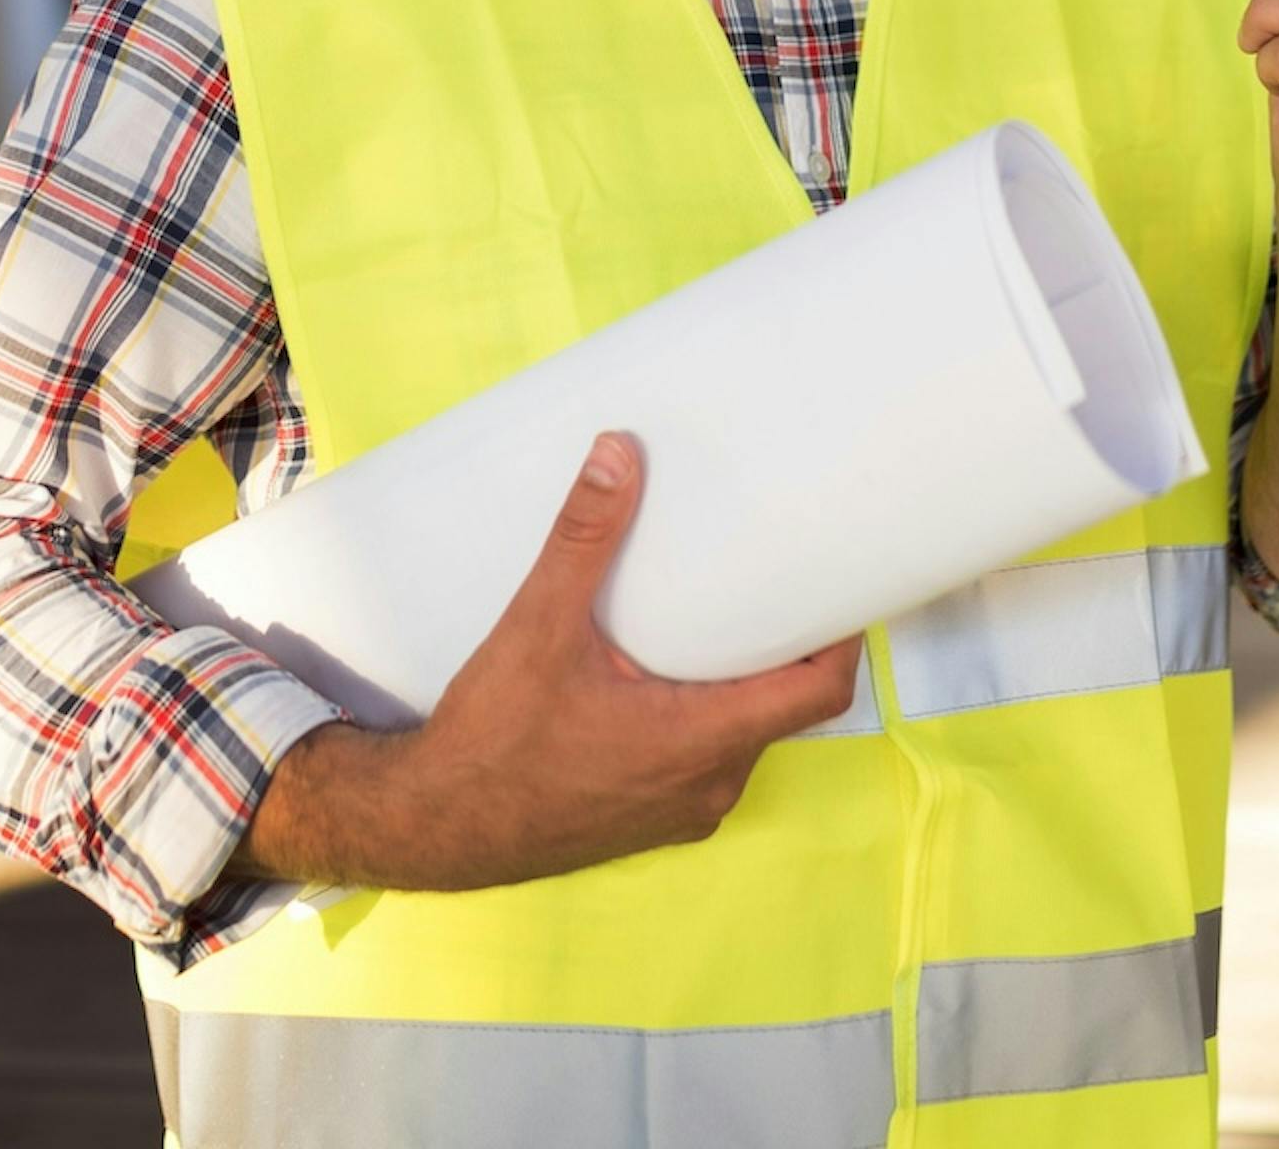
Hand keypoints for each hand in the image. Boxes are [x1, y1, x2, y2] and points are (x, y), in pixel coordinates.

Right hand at [232, 433, 860, 891]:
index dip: (844, 637)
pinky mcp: (652, 821)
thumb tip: (618, 454)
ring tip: (717, 620)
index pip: (820, 692)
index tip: (841, 583)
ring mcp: (682, 811)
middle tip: (772, 580)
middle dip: (785, 647)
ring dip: (740, 685)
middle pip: (786, 709)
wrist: (434, 825)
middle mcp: (709, 785)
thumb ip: (583, 540)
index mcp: (703, 741)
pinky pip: (705, 763)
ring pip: (745, 737)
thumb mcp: (538, 628)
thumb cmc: (492, 740)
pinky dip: (703, 719)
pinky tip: (663, 681)